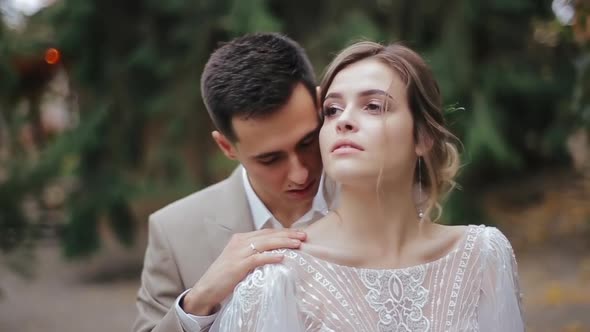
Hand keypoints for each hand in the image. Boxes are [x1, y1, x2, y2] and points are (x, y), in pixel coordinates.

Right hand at [182, 228, 305, 314]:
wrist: (206, 289)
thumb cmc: (226, 277)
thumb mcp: (241, 260)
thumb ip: (255, 254)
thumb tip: (278, 253)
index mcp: (241, 238)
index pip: (267, 232)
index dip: (284, 232)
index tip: (299, 233)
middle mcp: (240, 242)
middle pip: (268, 235)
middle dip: (288, 234)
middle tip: (304, 235)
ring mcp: (238, 253)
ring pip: (265, 243)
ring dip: (283, 242)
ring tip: (298, 244)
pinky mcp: (237, 265)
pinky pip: (257, 259)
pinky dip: (270, 257)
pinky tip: (282, 257)